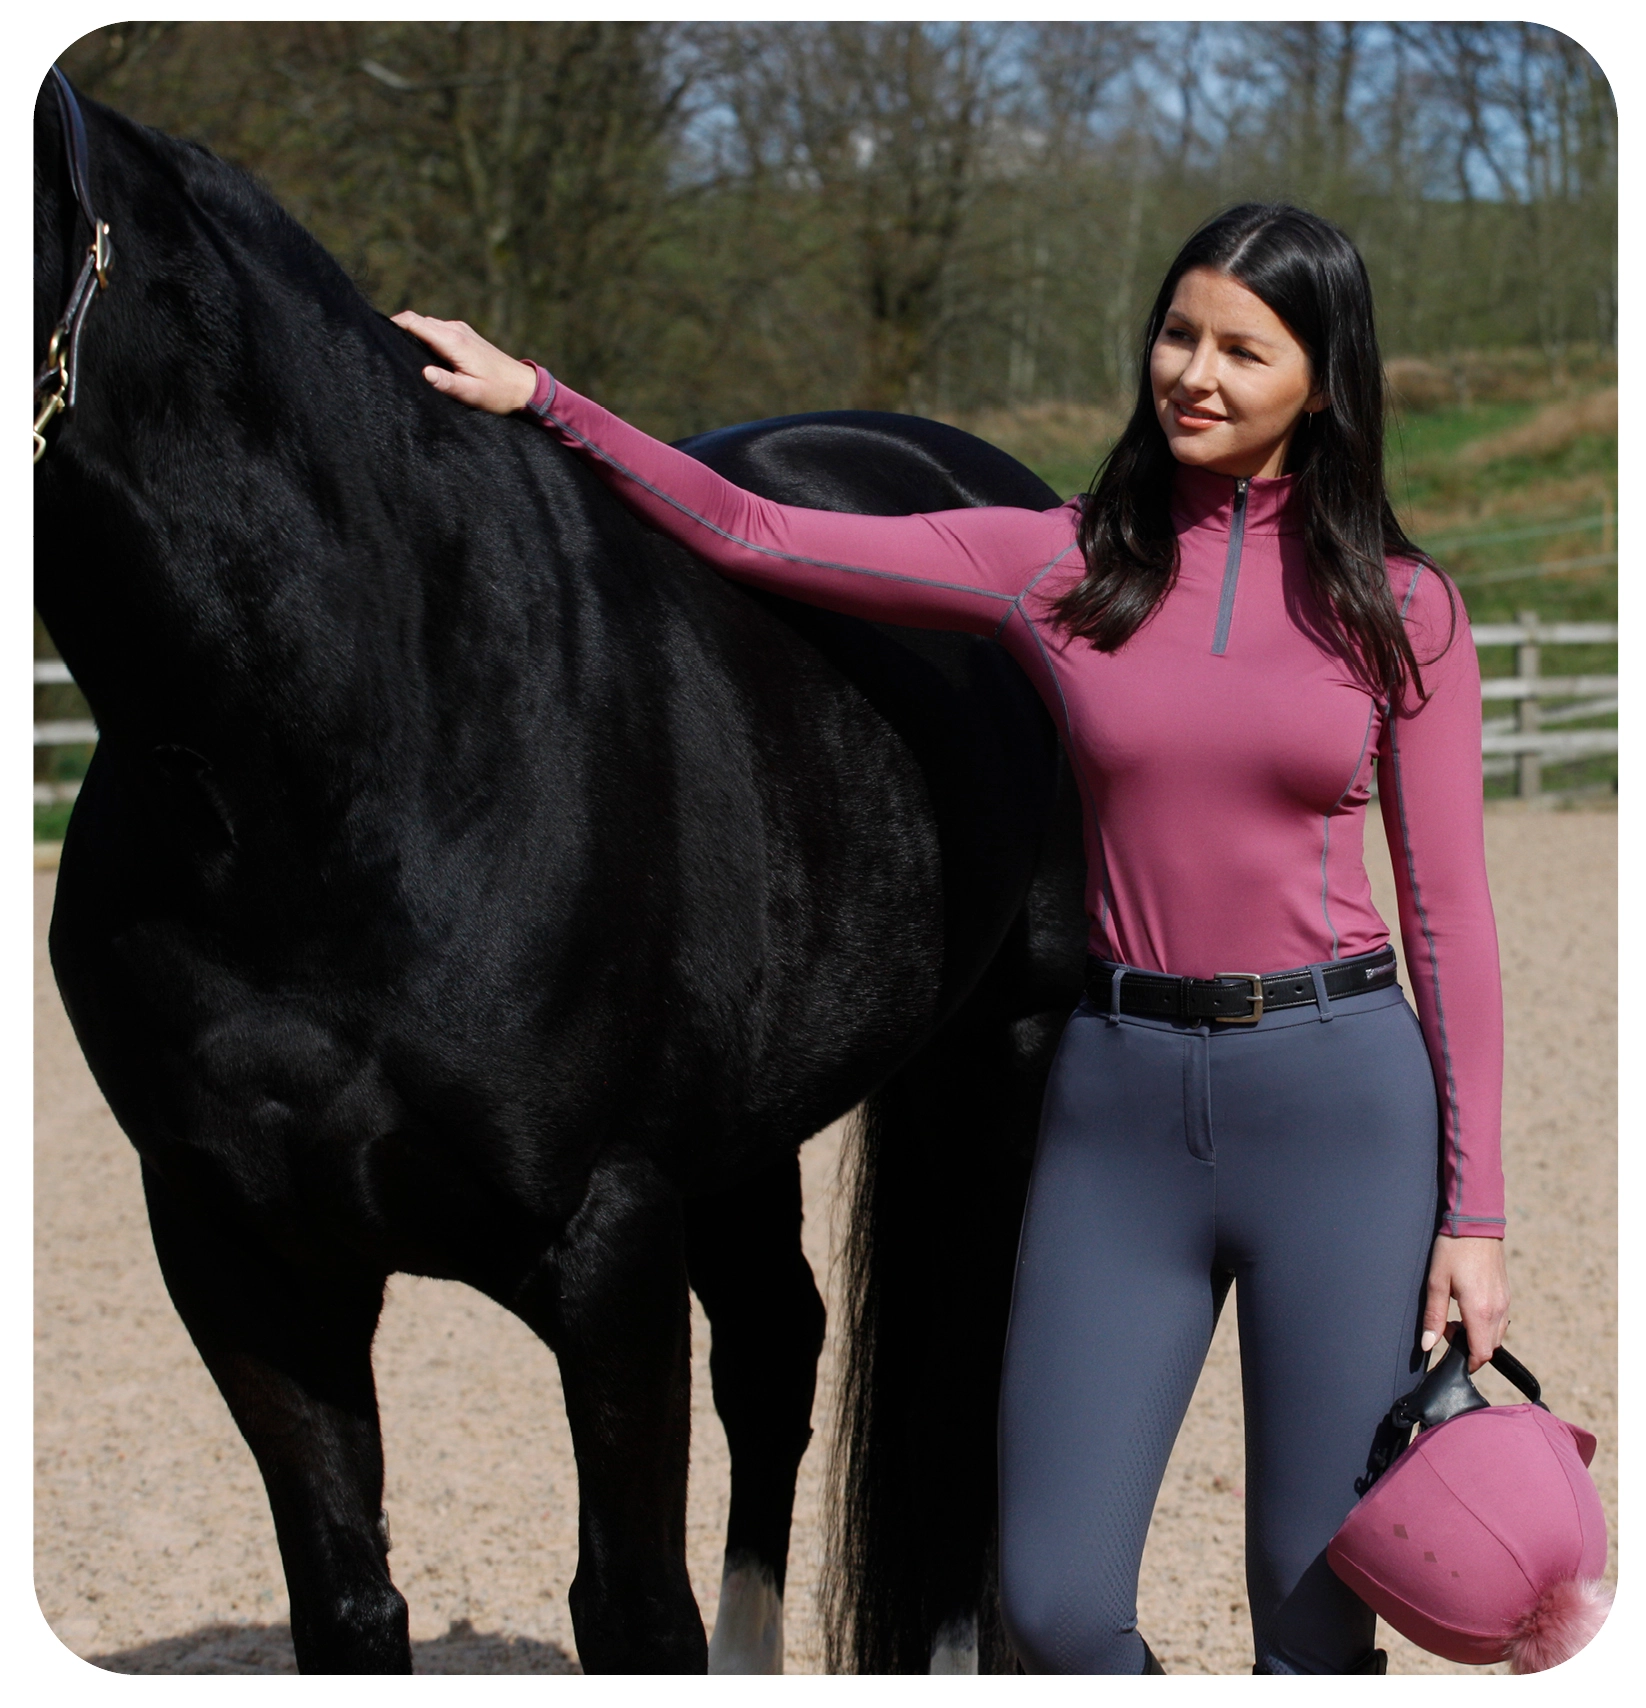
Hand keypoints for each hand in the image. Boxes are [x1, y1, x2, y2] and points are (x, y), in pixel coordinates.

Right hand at [390, 311, 537, 413]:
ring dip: (413, 334)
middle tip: (383, 347)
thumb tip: (424, 372)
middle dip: (399, 329)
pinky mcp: (465, 335)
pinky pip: (438, 330)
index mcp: (453, 341)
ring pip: (428, 325)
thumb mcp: (471, 394)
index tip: (375, 333)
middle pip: (418, 321)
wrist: (524, 387)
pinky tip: (422, 354)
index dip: (392, 324)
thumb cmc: (498, 393)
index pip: (414, 322)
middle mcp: (455, 330)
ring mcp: (461, 330)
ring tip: (399, 351)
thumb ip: (446, 383)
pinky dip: (426, 337)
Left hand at [1421, 1234, 1509, 1372]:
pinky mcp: (1506, 1294)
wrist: (1476, 1223)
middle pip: (1490, 1348)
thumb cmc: (1452, 1250)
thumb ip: (1434, 1316)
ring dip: (1478, 1337)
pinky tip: (1467, 1308)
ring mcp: (1505, 1302)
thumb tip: (1428, 1345)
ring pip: (1496, 1335)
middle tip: (1447, 1330)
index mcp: (1480, 1311)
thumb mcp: (1436, 1282)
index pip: (1481, 1353)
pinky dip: (1485, 1324)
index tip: (1450, 1358)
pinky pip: (1499, 1320)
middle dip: (1470, 1349)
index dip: (1467, 1363)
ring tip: (1455, 1318)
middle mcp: (1497, 1310)